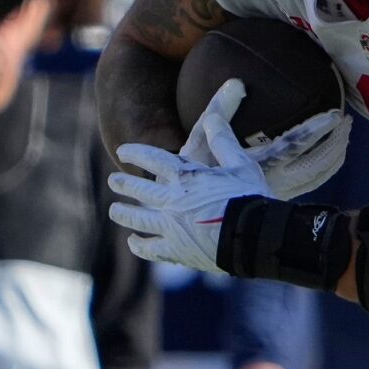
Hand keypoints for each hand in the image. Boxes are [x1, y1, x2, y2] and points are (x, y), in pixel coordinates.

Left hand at [108, 91, 266, 273]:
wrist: (254, 236)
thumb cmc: (250, 197)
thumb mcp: (240, 164)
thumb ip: (223, 141)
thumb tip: (212, 117)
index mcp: (185, 177)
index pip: (151, 159)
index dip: (135, 153)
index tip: (123, 150)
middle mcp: (171, 200)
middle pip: (137, 189)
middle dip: (122, 183)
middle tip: (114, 181)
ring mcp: (170, 227)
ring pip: (136, 219)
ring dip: (122, 213)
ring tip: (114, 210)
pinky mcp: (176, 250)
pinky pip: (149, 249)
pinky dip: (139, 245)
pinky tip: (133, 241)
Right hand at [186, 82, 349, 200]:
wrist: (197, 214)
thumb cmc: (196, 175)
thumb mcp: (200, 142)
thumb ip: (218, 111)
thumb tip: (237, 83)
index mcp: (258, 166)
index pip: (294, 145)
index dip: (315, 130)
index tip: (334, 116)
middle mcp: (276, 181)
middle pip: (318, 163)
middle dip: (335, 142)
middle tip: (346, 122)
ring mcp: (281, 191)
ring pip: (319, 176)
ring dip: (334, 155)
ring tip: (343, 135)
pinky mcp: (282, 197)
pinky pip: (313, 183)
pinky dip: (326, 168)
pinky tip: (332, 156)